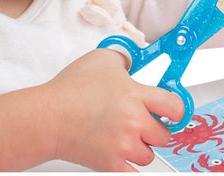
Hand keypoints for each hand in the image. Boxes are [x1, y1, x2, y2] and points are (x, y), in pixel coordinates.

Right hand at [0, 48, 183, 171]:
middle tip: (143, 121)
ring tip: (125, 135)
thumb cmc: (70, 88)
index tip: (173, 109)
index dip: (177, 108)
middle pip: (164, 135)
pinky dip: (129, 164)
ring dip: (141, 146)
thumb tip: (134, 62)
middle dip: (156, 128)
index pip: (175, 107)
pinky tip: (120, 152)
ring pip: (149, 154)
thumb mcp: (102, 59)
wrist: (47, 117)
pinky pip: (133, 172)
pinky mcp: (111, 166)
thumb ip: (125, 59)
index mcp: (136, 95)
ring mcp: (123, 146)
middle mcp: (134, 122)